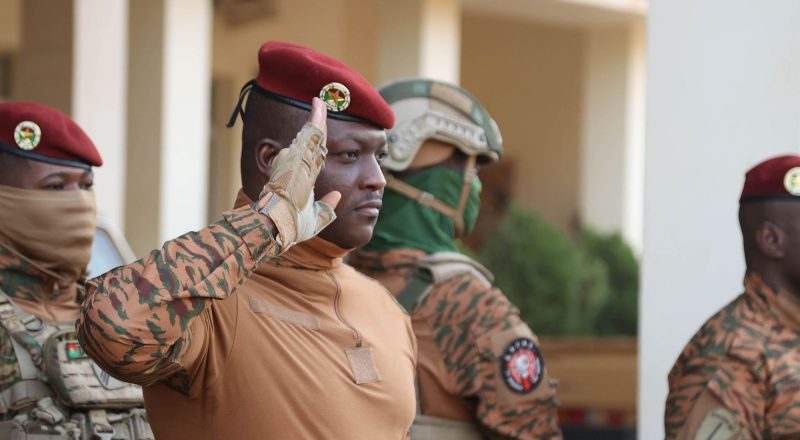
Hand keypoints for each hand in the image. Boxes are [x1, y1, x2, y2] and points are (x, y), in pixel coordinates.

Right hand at [254, 98, 340, 250]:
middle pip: (311, 139)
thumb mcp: (315, 219)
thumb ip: (326, 207)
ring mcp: (294, 158)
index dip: (317, 142)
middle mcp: (295, 164)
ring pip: (311, 133)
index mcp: (300, 178)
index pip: (312, 156)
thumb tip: (338, 197)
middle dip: (318, 121)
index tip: (322, 131)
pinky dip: (316, 116)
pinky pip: (310, 131)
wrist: (276, 226)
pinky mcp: (295, 155)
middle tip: (324, 102)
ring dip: (318, 116)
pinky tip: (321, 102)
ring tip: (324, 98)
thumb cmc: (289, 226)